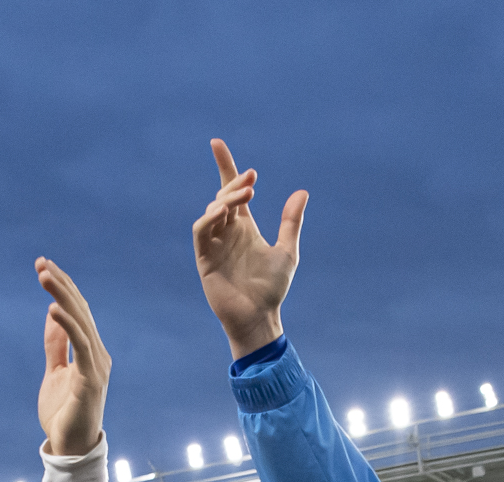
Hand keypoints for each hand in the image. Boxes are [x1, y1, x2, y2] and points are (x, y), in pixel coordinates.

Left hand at [35, 258, 109, 456]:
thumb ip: (56, 345)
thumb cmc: (64, 414)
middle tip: (41, 262)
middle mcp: (98, 354)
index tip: (43, 266)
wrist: (70, 448)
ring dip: (62, 296)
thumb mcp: (55, 372)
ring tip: (44, 276)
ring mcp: (97, 366)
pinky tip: (52, 308)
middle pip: (80, 310)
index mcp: (91, 352)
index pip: (78, 311)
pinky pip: (80, 346)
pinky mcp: (92, 379)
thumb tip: (52, 314)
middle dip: (61, 284)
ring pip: (81, 322)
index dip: (63, 287)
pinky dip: (67, 325)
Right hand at [193, 138, 305, 359]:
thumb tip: (302, 192)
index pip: (232, 189)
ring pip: (212, 210)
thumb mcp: (288, 250)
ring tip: (247, 194)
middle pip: (223, 196)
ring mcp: (214, 244)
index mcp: (244, 226)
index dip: (225, 166)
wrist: (259, 316)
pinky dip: (210, 218)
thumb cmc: (271, 288)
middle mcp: (227, 231)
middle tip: (252, 177)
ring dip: (226, 198)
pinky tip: (224, 211)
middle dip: (233, 181)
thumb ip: (291, 222)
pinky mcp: (204, 259)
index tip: (216, 143)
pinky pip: (201, 231)